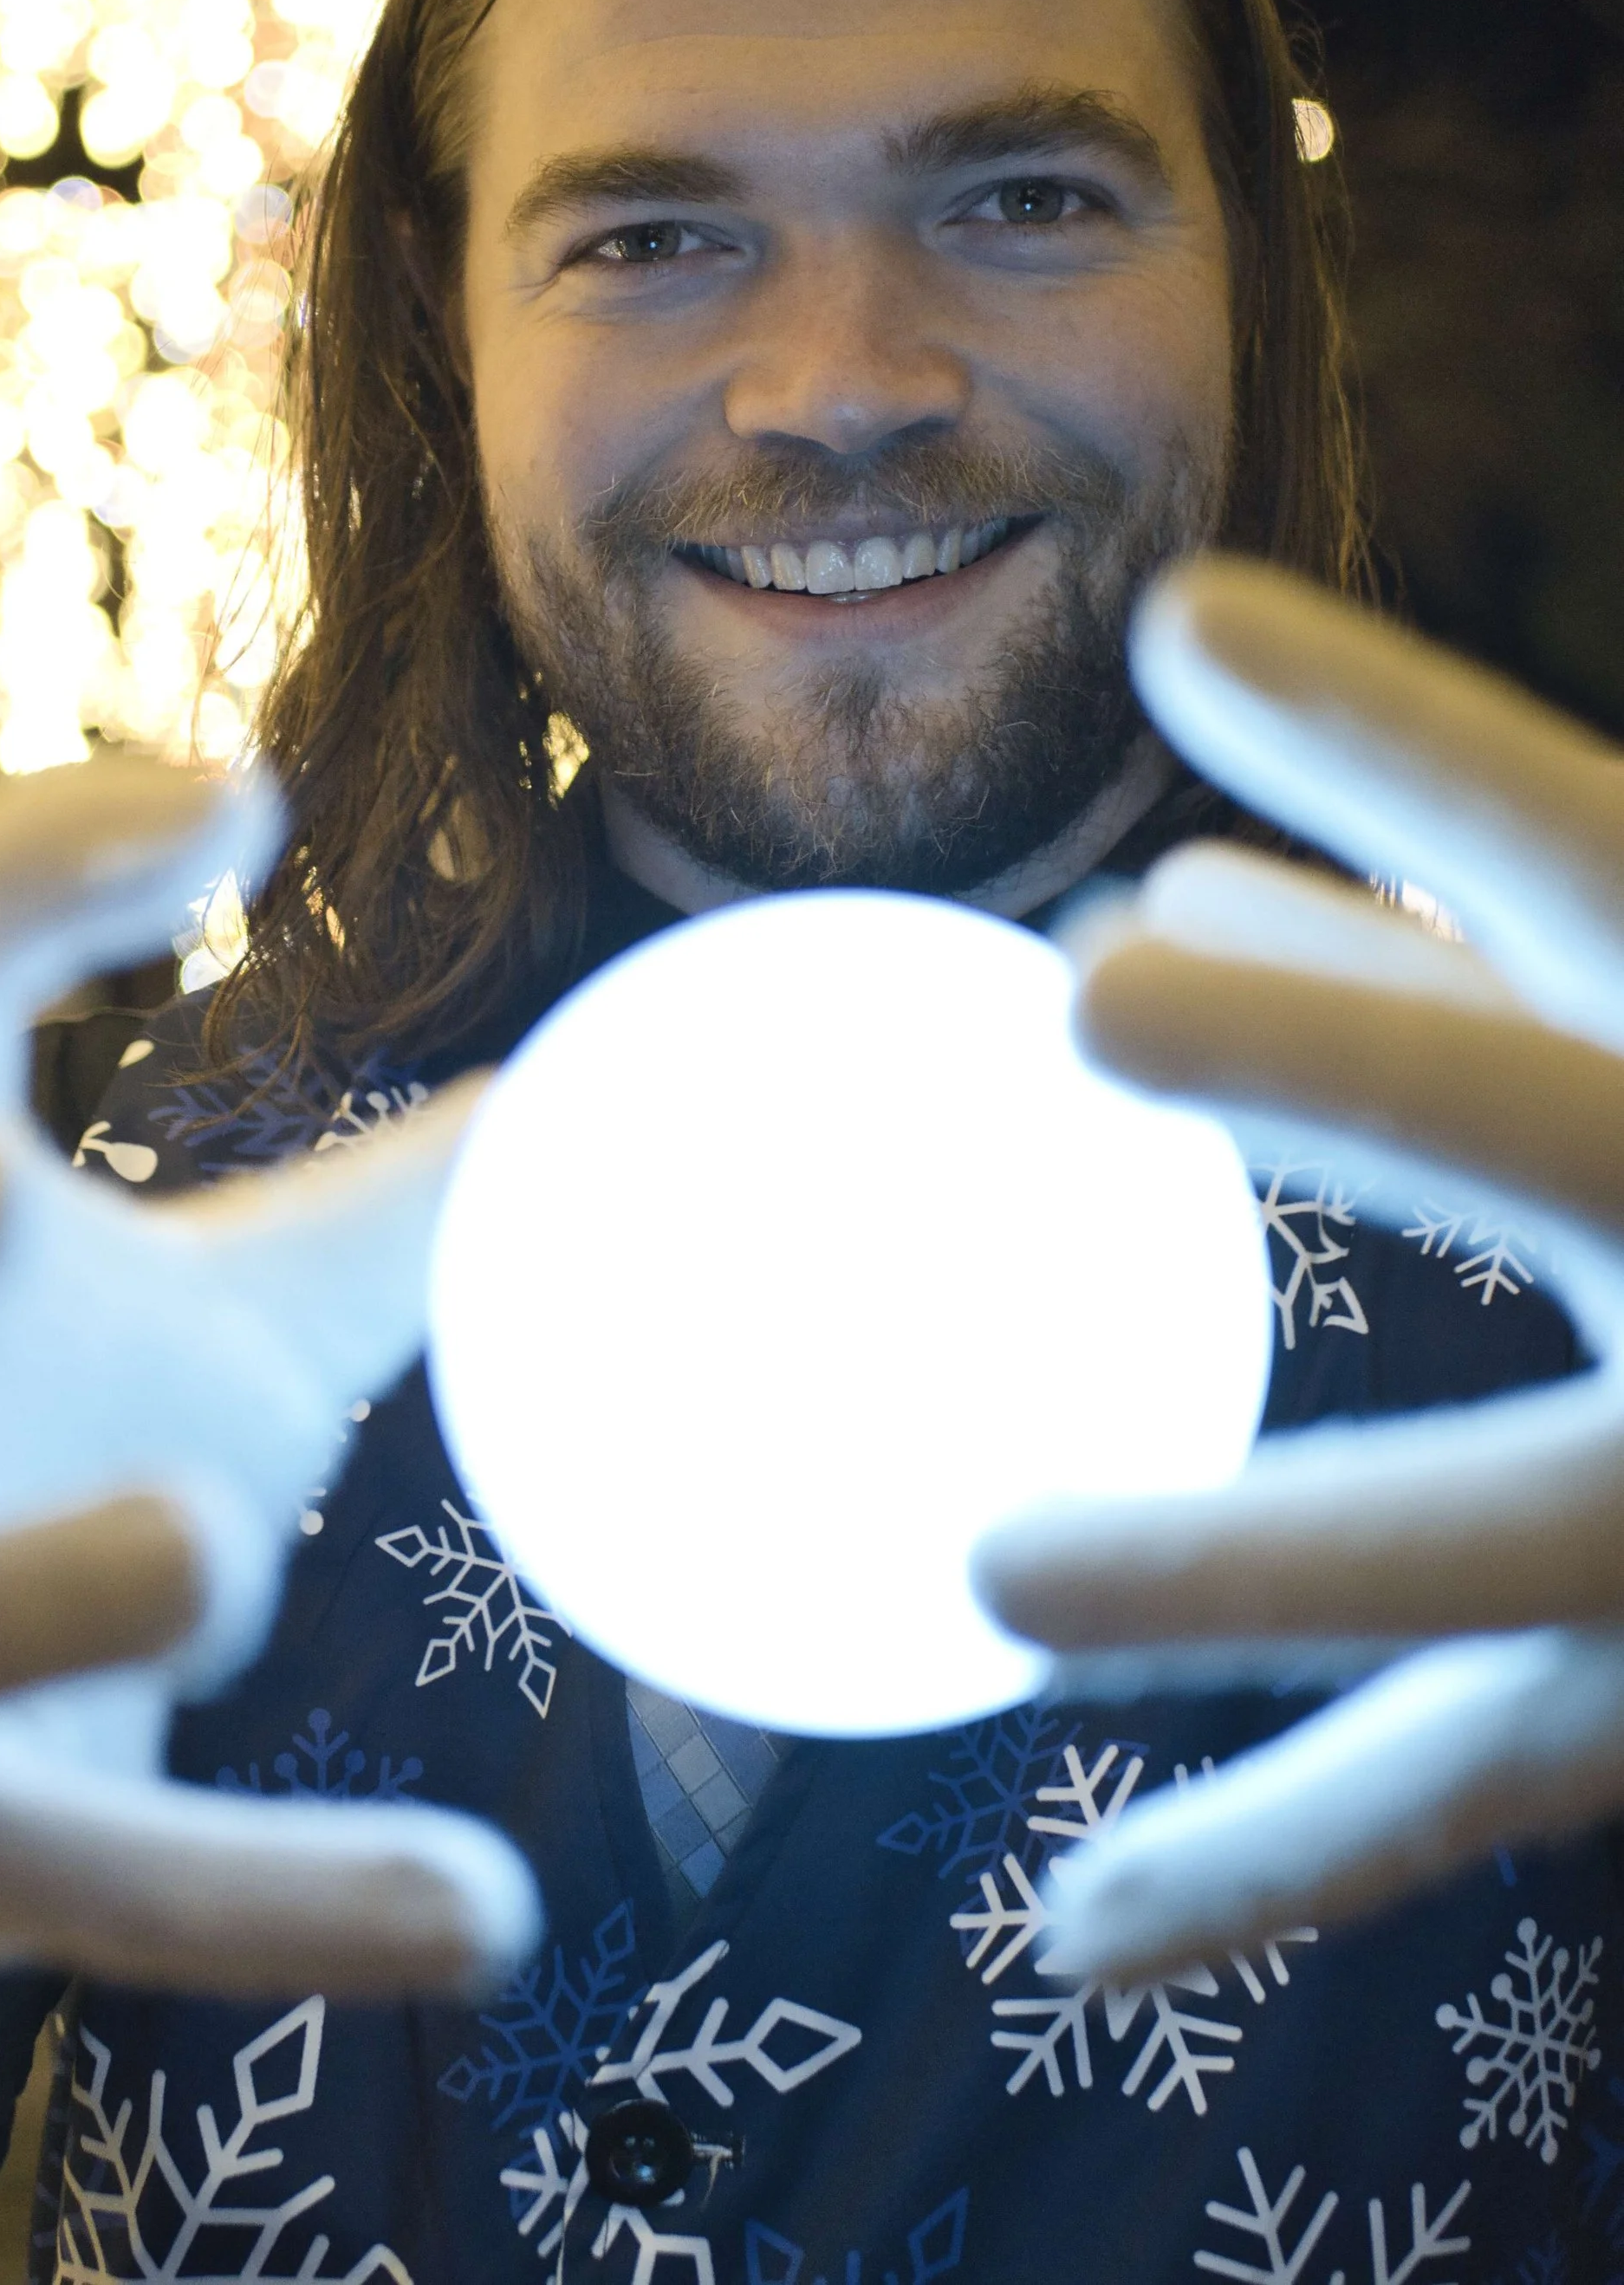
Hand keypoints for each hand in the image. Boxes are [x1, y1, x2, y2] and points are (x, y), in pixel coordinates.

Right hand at [0, 760, 536, 2001]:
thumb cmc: (45, 1445)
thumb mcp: (227, 1303)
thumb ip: (393, 1195)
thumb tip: (619, 1080)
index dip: (14, 871)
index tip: (243, 806)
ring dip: (16, 1589)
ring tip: (213, 1543)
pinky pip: (88, 1879)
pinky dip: (278, 1904)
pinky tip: (487, 1918)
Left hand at [972, 556, 1623, 1982]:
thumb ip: (1416, 964)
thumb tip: (1140, 889)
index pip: (1577, 849)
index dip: (1399, 731)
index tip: (1183, 619)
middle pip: (1573, 1135)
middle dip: (1362, 1055)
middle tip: (1100, 996)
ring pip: (1511, 1535)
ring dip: (1249, 1558)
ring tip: (982, 1574)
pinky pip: (1456, 1788)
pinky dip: (1261, 1860)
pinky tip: (1079, 1928)